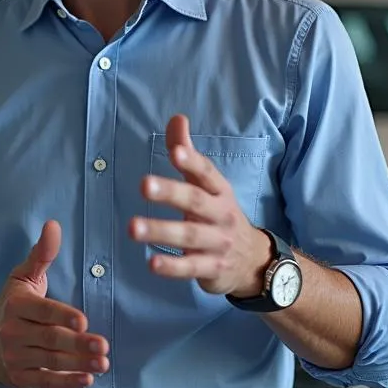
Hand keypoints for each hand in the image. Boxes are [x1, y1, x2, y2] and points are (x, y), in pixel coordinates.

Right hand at [0, 220, 109, 387]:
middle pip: (49, 339)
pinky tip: (86, 380)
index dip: (62, 316)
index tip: (83, 322)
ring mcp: (15, 357)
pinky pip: (45, 382)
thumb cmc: (12, 305)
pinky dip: (66, 383)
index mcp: (16, 305)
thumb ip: (41, 254)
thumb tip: (53, 225)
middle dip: (77, 343)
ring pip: (51, 362)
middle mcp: (12, 332)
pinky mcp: (20, 378)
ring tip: (103, 363)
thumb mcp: (22, 278)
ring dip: (78, 363)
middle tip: (103, 345)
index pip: (42, 311)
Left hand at [131, 115, 272, 296]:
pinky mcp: (212, 269)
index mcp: (218, 191)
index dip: (192, 162)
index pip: (206, 173)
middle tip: (143, 185)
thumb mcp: (208, 184)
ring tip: (132, 227)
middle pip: (195, 201)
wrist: (255, 262)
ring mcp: (217, 243)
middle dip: (170, 193)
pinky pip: (191, 268)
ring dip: (161, 231)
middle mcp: (220, 214)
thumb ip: (188, 153)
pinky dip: (172, 267)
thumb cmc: (220, 214)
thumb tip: (177, 118)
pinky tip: (151, 262)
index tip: (176, 153)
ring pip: (189, 236)